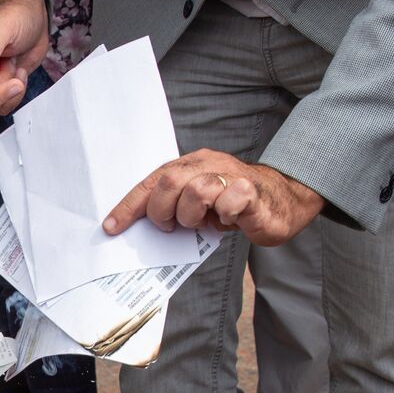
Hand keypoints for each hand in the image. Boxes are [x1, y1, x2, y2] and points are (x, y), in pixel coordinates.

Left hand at [103, 149, 324, 247]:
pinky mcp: (250, 190)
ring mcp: (230, 174)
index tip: (112, 227)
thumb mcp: (198, 206)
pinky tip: (230, 220)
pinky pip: (229, 200)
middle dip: (162, 211)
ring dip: (193, 215)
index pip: (152, 182)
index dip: (129, 205)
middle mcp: (208, 164)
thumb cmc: (234, 206)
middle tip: (173, 226)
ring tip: (204, 223)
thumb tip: (143, 228)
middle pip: (170, 181)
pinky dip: (225, 215)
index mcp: (190, 166)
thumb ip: (175, 208)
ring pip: (197, 190)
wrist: (281, 202)